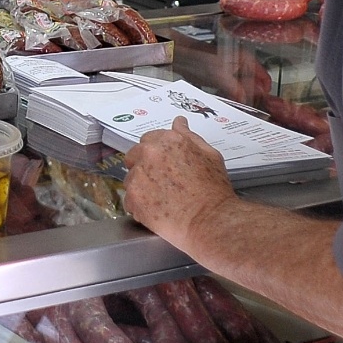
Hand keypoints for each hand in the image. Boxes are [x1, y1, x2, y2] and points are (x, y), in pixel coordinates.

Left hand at [122, 117, 235, 245]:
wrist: (210, 219)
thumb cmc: (213, 190)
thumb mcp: (209, 154)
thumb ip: (189, 136)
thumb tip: (178, 123)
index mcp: (168, 140)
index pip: (149, 139)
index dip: (156, 153)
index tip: (163, 164)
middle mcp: (150, 153)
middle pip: (134, 156)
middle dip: (144, 167)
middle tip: (161, 183)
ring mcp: (139, 175)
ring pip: (130, 178)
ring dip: (140, 187)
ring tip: (161, 199)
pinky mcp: (133, 197)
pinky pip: (129, 200)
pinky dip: (138, 206)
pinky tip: (156, 211)